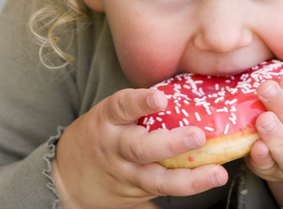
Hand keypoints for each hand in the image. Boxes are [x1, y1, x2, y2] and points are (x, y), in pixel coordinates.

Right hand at [53, 88, 227, 207]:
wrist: (66, 176)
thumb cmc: (99, 135)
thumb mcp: (110, 115)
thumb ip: (138, 107)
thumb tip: (186, 88)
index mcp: (108, 120)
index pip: (121, 106)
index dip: (140, 102)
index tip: (160, 98)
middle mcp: (115, 148)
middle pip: (140, 148)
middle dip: (171, 143)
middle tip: (198, 136)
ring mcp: (124, 174)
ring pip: (154, 180)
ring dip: (189, 179)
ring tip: (216, 174)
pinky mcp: (133, 195)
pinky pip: (160, 194)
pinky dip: (183, 191)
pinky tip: (205, 185)